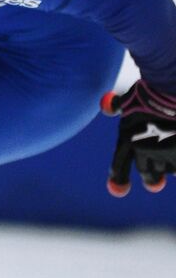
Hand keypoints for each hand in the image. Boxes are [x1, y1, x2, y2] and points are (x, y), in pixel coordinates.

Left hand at [101, 80, 175, 195]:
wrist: (170, 88)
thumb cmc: (149, 90)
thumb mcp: (128, 98)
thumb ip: (117, 105)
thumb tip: (107, 107)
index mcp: (126, 138)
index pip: (119, 163)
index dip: (119, 177)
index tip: (120, 189)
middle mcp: (143, 148)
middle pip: (146, 172)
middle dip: (150, 179)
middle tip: (153, 184)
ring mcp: (164, 151)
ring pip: (167, 169)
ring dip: (168, 166)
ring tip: (170, 157)